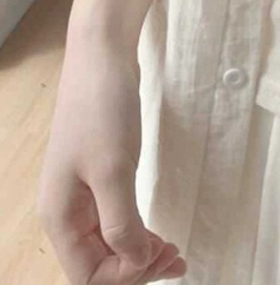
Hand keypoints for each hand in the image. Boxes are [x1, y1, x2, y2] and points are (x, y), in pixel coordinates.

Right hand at [36, 34, 186, 282]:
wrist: (102, 56)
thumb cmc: (103, 110)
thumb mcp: (113, 170)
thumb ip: (121, 223)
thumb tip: (135, 260)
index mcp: (61, 217)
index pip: (88, 276)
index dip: (125, 276)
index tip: (161, 256)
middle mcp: (68, 212)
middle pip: (98, 265)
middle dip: (137, 268)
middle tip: (177, 259)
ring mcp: (84, 194)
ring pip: (109, 244)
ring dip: (140, 255)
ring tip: (175, 253)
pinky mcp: (101, 176)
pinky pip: (117, 220)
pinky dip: (139, 233)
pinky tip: (159, 234)